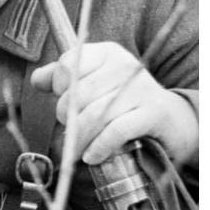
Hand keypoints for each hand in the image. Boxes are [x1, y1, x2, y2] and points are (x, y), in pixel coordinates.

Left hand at [30, 42, 197, 165]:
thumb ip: (63, 80)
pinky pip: (115, 131)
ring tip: (77, 150)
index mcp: (107, 53)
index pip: (68, 64)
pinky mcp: (152, 113)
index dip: (58, 87)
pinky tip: (92, 156)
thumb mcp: (95, 83)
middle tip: (70, 133)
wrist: (172, 121)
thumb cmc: (125, 103)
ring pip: (94, 115)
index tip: (65, 104)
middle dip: (68, 118)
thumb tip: (37, 79)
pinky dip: (99, 147)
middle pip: (78, 93)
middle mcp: (124, 66)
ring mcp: (140, 88)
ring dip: (80, 139)